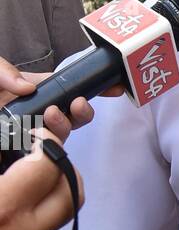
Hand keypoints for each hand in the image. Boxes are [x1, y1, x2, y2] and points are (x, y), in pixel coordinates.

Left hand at [0, 54, 125, 147]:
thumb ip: (3, 70)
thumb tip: (27, 87)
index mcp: (32, 93)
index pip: (69, 90)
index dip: (94, 89)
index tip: (116, 88)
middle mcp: (36, 116)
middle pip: (73, 118)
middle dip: (81, 112)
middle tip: (73, 106)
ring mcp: (29, 137)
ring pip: (62, 138)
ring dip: (65, 128)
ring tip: (53, 118)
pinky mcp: (20, 156)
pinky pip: (44, 159)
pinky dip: (49, 154)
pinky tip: (44, 147)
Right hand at [0, 125, 84, 229]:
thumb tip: (9, 144)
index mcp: (2, 212)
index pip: (49, 166)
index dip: (46, 143)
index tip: (37, 136)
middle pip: (72, 192)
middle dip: (62, 167)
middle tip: (40, 156)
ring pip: (58, 217)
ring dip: (47, 195)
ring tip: (18, 185)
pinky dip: (29, 221)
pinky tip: (3, 218)